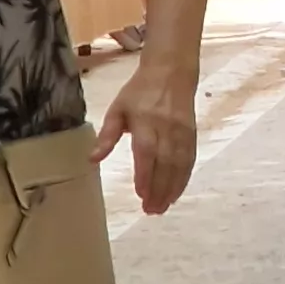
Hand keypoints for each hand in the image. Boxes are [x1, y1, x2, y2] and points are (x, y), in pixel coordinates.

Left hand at [92, 64, 198, 214]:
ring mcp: (183, 133)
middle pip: (166, 163)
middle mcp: (168, 129)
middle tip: (151, 210)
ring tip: (163, 207)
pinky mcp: (192, 135)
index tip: (140, 195)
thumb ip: (107, 136)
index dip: (145, 175)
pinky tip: (177, 192)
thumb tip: (92, 159)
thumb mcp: (117, 110)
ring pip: (180, 165)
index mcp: (146, 122)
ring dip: (173, 188)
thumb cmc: (139, 92)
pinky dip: (184, 178)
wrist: (172, 72)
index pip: (147, 152)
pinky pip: (190, 160)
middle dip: (160, 189)